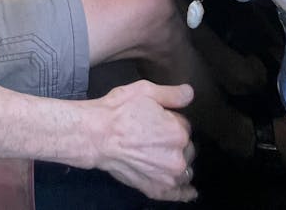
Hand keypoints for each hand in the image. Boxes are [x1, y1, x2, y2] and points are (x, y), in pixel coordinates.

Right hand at [90, 81, 196, 201]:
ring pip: (184, 169)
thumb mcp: (145, 91)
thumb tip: (190, 92)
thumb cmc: (118, 111)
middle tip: (155, 137)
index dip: (171, 121)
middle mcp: (178, 157)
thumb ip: (171, 94)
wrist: (96, 136)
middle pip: (187, 148)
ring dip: (179, 163)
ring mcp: (168, 177)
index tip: (156, 120)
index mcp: (178, 132)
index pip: (184, 125)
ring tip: (165, 158)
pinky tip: (189, 191)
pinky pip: (178, 193)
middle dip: (176, 142)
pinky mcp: (157, 190)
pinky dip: (184, 192)